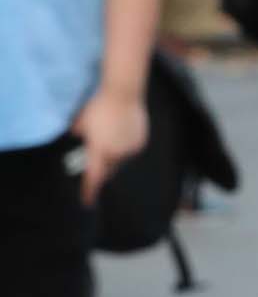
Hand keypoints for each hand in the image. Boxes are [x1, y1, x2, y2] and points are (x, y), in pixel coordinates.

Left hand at [70, 83, 148, 205]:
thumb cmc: (98, 106)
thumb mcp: (82, 120)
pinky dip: (124, 147)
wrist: (123, 94)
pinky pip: (131, 151)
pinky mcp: (140, 142)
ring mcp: (129, 150)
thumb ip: (79, 132)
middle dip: (103, 170)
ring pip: (121, 161)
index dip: (89, 191)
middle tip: (97, 165)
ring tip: (110, 141)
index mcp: (99, 151)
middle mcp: (116, 155)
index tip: (87, 202)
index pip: (93, 177)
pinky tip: (121, 134)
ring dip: (114, 157)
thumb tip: (78, 135)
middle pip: (109, 170)